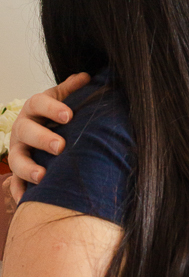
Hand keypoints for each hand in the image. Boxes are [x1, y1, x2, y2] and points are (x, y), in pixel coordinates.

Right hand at [7, 74, 89, 198]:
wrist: (40, 130)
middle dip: (42, 139)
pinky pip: (15, 183)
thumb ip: (71, 90)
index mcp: (34, 109)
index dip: (52, 108)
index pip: (38, 103)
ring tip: (42, 176)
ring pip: (17, 160)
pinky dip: (20, 192)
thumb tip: (86, 77)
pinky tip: (28, 199)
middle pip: (27, 132)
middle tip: (61, 146)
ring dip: (28, 168)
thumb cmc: (56, 116)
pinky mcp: (17, 171)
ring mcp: (17, 151)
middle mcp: (21, 129)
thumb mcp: (61, 99)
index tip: (69, 115)